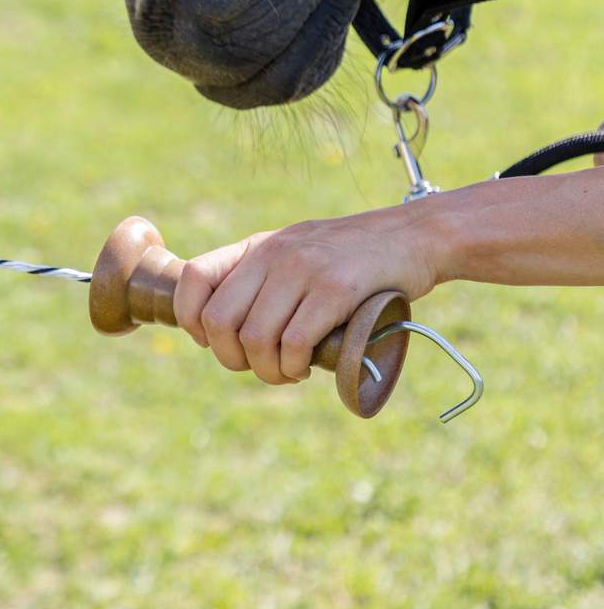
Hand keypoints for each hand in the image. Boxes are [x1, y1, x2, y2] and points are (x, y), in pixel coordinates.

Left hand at [174, 205, 441, 384]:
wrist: (417, 236)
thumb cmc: (353, 258)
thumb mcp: (296, 253)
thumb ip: (261, 280)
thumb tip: (219, 329)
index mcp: (256, 247)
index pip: (193, 277)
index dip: (192, 319)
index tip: (214, 341)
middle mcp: (273, 254)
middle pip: (219, 321)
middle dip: (232, 358)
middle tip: (261, 366)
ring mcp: (304, 269)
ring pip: (254, 338)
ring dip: (268, 370)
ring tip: (288, 371)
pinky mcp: (337, 289)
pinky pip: (293, 343)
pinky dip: (293, 366)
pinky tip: (306, 366)